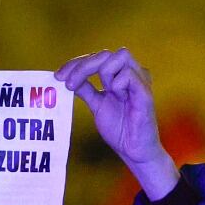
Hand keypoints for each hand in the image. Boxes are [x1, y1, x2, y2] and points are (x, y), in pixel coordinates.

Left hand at [55, 48, 178, 198]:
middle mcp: (132, 73)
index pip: (97, 58)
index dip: (76, 63)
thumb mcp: (97, 105)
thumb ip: (86, 89)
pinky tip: (115, 95)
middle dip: (82, 65)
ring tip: (103, 91)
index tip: (58, 76)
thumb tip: (67, 77)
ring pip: (119, 56)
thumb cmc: (120, 129)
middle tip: (68, 83)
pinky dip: (116, 83)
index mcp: (121, 75)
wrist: (133, 151)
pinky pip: (129, 75)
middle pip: (105, 53)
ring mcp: (140, 81)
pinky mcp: (145, 93)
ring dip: (103, 72)